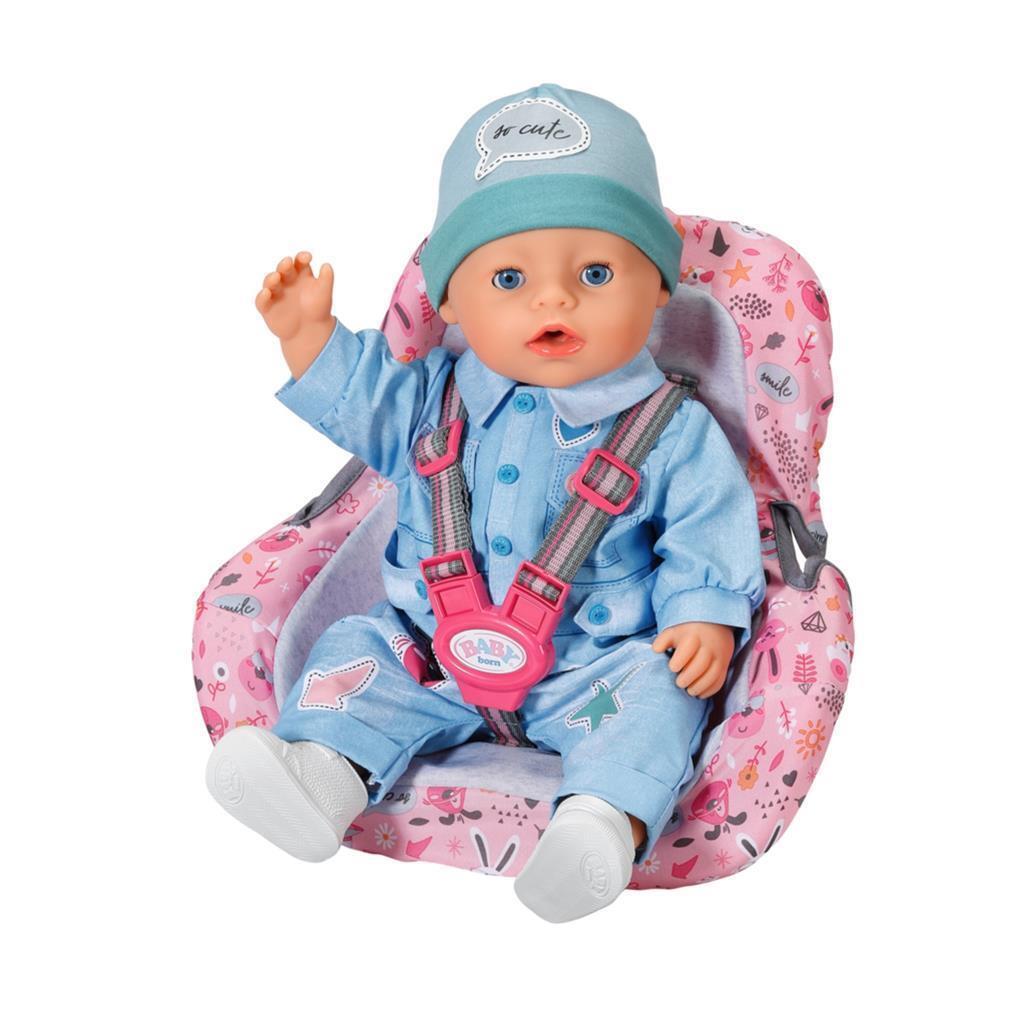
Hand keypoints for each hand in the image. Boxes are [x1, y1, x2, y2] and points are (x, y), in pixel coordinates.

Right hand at [255, 251, 336, 378]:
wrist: (311, 331)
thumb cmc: (318, 309)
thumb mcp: (324, 293)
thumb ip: (326, 279)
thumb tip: (327, 265)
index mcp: (301, 275)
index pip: (299, 262)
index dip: (301, 257)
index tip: (307, 257)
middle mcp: (287, 281)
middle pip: (283, 269)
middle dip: (284, 265)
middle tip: (288, 263)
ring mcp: (276, 293)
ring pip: (270, 282)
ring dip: (271, 278)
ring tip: (277, 277)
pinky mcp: (267, 307)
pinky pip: (262, 301)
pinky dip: (262, 296)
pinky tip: (267, 293)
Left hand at [651, 621, 734, 698]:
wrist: (715, 626)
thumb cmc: (688, 633)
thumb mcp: (674, 632)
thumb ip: (663, 641)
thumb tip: (655, 650)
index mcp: (694, 636)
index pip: (687, 650)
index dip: (678, 662)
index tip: (672, 668)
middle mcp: (709, 646)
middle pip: (701, 665)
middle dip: (688, 678)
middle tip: (679, 683)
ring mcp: (720, 656)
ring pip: (712, 675)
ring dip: (700, 687)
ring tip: (689, 691)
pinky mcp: (725, 665)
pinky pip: (720, 680)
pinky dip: (710, 690)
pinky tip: (700, 693)